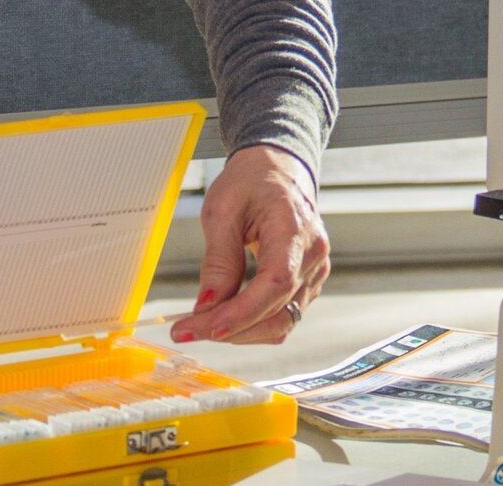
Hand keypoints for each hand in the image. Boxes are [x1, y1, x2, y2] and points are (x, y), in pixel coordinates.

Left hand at [171, 146, 329, 344]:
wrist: (277, 169)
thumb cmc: (251, 182)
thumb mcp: (222, 211)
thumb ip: (218, 260)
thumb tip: (207, 305)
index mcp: (294, 230)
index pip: (275, 283)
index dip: (243, 313)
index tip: (206, 327)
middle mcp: (313, 255)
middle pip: (278, 312)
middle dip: (231, 329)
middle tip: (187, 330)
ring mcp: (314, 271)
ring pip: (282, 322)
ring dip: (242, 332)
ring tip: (201, 324)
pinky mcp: (307, 282)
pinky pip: (283, 315)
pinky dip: (253, 323)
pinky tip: (225, 316)